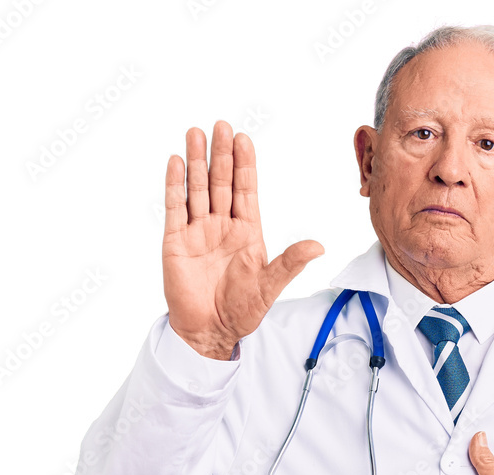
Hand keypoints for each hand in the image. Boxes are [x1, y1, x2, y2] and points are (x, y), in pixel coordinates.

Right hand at [163, 121, 324, 358]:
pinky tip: (177, 162)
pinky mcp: (176, 241)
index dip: (244, 165)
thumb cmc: (242, 310)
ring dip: (197, 162)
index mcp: (246, 232)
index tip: (243, 139)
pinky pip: (175, 207)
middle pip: (220, 182)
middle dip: (221, 155)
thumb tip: (319, 246)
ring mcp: (198, 231)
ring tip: (196, 133)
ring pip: (197, 189)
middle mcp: (221, 226)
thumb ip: (291, 262)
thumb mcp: (269, 285)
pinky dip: (175, 185)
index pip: (245, 190)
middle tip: (221, 125)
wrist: (211, 330)